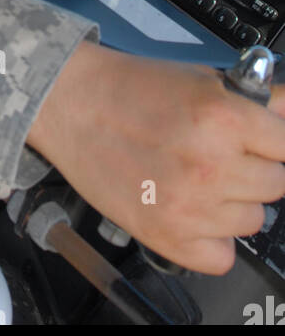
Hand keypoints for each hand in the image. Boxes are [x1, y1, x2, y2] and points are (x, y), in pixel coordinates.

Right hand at [25, 41, 284, 273]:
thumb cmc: (130, 89)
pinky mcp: (167, 236)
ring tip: (198, 179)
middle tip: (221, 155)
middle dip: (253, 168)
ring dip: (232, 203)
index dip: (272, 141)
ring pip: (252, 221)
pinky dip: (212, 240)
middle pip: (275, 185)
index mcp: (223, 118)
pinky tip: (192, 210)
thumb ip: (259, 99)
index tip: (260, 141)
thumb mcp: (202, 79)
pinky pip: (221, 257)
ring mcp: (190, 206)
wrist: (71, 103)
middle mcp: (211, 164)